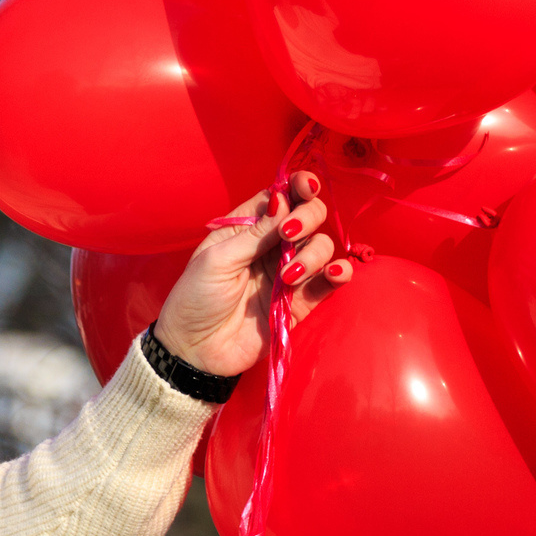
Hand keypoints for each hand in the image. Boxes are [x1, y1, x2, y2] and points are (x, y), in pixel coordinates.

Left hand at [150, 171, 354, 378]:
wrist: (195, 349)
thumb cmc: (195, 298)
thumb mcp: (217, 259)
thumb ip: (255, 232)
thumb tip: (284, 199)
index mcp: (247, 227)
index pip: (281, 196)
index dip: (299, 186)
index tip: (307, 187)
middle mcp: (272, 245)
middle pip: (309, 216)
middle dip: (309, 217)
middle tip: (290, 234)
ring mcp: (289, 273)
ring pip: (322, 247)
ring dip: (314, 254)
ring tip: (288, 277)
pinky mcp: (301, 301)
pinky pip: (330, 282)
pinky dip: (339, 274)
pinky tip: (335, 274)